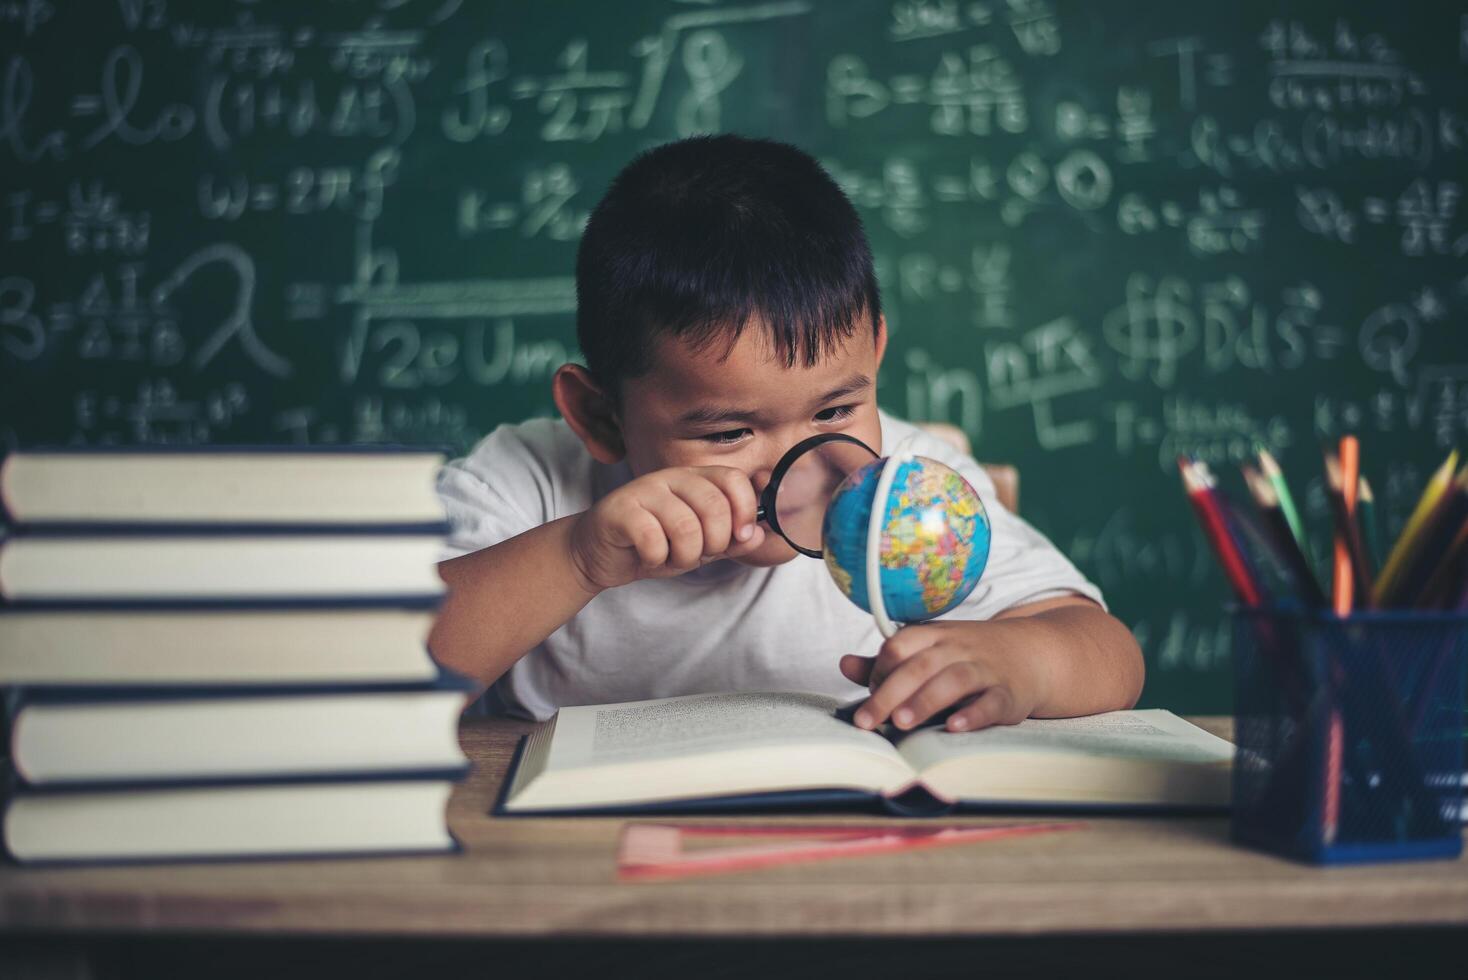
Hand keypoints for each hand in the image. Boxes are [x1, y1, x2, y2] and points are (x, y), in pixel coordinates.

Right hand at [569, 466, 765, 590]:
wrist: (599, 553)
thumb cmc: (653, 544)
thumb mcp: (700, 545)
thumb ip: (731, 540)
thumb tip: (757, 534)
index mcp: (695, 479)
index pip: (734, 480)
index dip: (744, 510)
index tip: (738, 536)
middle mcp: (671, 477)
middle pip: (715, 506)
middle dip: (714, 543)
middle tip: (696, 554)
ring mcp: (644, 490)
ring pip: (687, 527)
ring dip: (684, 556)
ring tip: (670, 557)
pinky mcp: (620, 510)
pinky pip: (653, 540)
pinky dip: (655, 558)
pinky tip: (646, 556)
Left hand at [838, 620, 1051, 732]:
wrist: (1031, 654)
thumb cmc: (966, 657)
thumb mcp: (927, 651)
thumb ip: (886, 663)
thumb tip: (844, 664)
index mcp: (934, 635)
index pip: (899, 645)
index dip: (879, 669)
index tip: (868, 694)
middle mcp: (958, 648)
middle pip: (920, 666)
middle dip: (890, 693)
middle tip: (867, 721)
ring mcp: (985, 669)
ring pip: (954, 680)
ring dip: (926, 701)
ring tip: (902, 723)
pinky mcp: (1008, 694)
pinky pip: (991, 702)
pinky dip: (973, 714)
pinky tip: (954, 727)